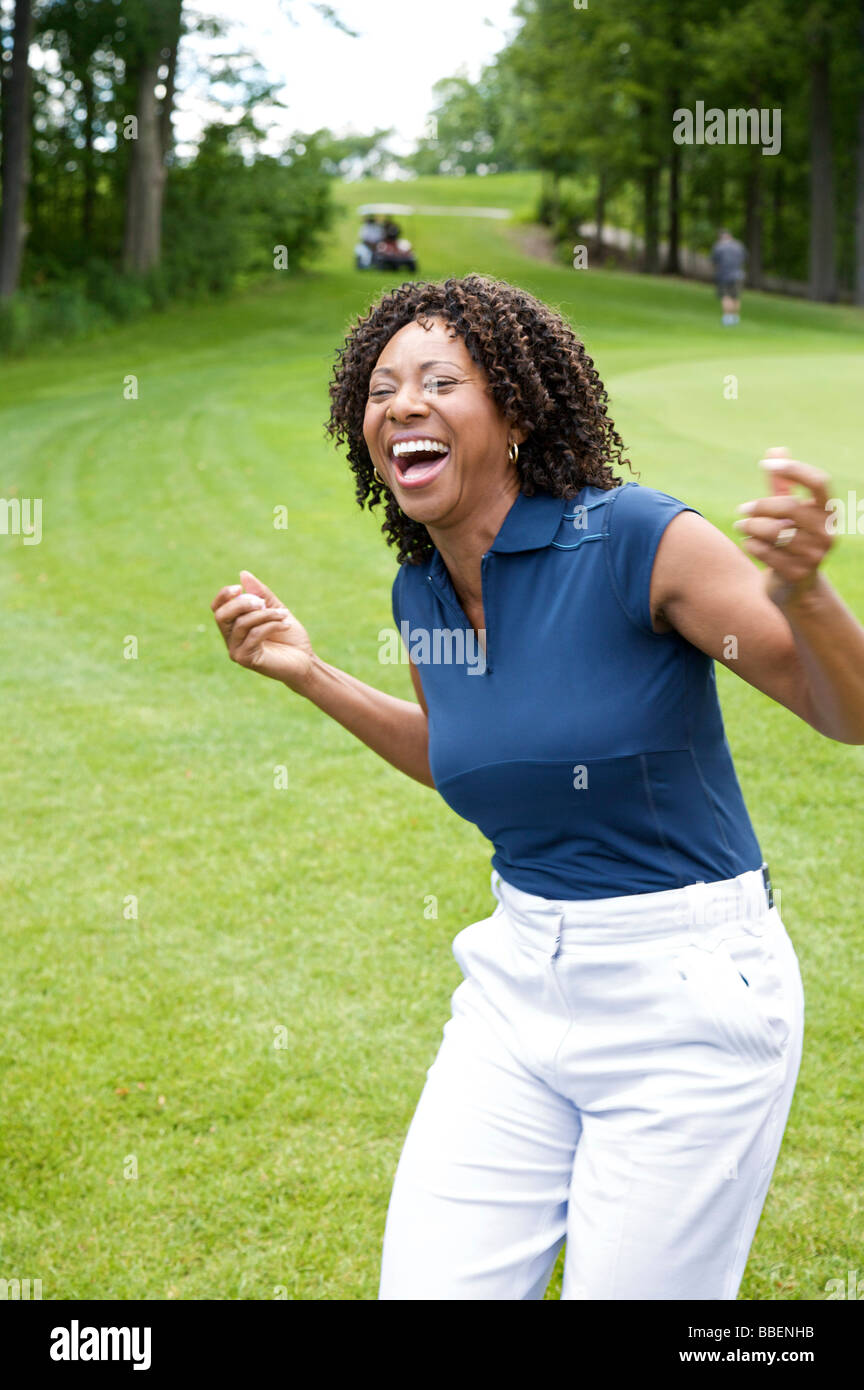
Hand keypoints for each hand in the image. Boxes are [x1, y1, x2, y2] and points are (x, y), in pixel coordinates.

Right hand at [211, 570, 314, 691]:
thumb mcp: (276, 609)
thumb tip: (243, 574)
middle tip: (263, 602)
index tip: (239, 587)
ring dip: (265, 614)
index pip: (218, 608)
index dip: (224, 595)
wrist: (305, 660)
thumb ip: (260, 594)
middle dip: (242, 604)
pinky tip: (286, 625)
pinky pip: (254, 634)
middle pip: (221, 615)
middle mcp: (231, 639)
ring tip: (284, 614)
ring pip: (241, 623)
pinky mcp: (246, 659)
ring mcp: (236, 650)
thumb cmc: (290, 636)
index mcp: (234, 626)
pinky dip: (271, 625)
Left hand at [733, 447, 833, 604]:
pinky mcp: (798, 573)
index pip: (818, 482)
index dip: (793, 469)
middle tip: (742, 509)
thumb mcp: (788, 512)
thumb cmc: (790, 539)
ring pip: (775, 531)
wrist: (794, 586)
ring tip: (741, 526)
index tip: (765, 464)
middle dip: (760, 506)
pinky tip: (748, 543)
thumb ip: (782, 484)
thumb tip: (776, 449)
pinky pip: (767, 552)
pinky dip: (752, 544)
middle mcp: (828, 532)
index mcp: (828, 512)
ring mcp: (816, 555)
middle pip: (789, 507)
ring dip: (751, 526)